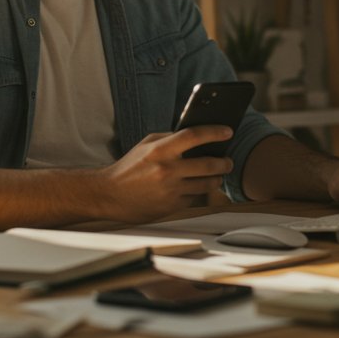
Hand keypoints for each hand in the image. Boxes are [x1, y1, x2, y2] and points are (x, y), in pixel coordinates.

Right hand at [97, 126, 233, 222]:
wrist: (110, 194)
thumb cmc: (130, 167)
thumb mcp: (147, 145)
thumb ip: (171, 138)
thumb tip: (198, 136)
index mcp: (160, 150)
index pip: (194, 135)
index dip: (214, 132)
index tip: (228, 131)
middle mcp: (167, 170)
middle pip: (209, 164)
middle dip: (224, 162)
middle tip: (228, 160)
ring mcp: (170, 190)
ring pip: (206, 184)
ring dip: (217, 178)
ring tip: (218, 174)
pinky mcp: (171, 206)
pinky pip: (194, 198)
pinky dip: (199, 192)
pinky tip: (197, 186)